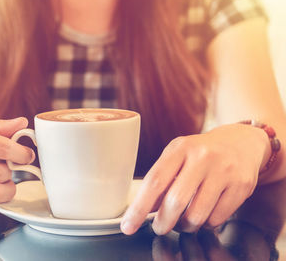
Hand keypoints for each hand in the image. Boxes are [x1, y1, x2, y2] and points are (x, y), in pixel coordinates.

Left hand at [121, 123, 268, 234]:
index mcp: (181, 148)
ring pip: (197, 215)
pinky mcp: (242, 186)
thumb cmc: (200, 153)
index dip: (139, 207)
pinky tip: (204, 214)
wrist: (240, 142)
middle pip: (175, 201)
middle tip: (159, 228)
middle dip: (163, 223)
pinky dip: (206, 224)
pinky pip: (217, 219)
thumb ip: (161, 179)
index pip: (155, 181)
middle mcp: (203, 157)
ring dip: (185, 226)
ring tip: (183, 221)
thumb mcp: (177, 156)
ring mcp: (224, 171)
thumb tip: (144, 209)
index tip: (128, 225)